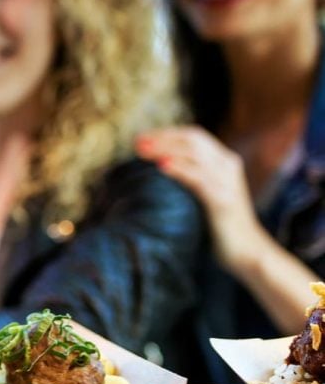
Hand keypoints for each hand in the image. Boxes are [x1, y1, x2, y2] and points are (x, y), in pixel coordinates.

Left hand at [136, 126, 266, 272]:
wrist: (247, 250)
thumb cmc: (220, 223)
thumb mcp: (205, 192)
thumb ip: (191, 176)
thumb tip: (159, 165)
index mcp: (224, 161)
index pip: (194, 136)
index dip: (167, 133)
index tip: (141, 138)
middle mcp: (228, 166)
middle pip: (193, 140)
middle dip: (163, 138)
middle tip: (137, 143)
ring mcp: (227, 182)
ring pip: (195, 155)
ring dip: (165, 149)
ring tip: (143, 151)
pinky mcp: (223, 200)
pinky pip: (199, 179)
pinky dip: (180, 170)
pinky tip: (162, 167)